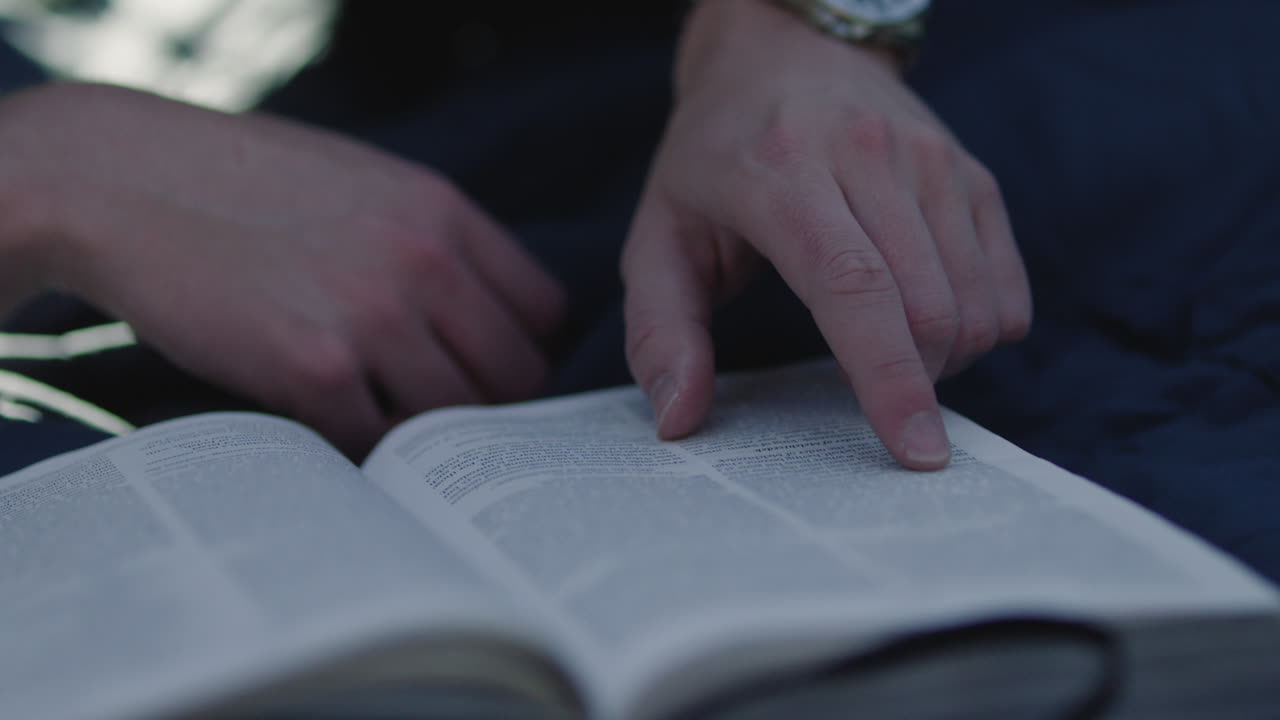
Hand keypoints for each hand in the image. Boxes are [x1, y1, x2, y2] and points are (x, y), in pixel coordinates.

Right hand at [0, 83, 564, 455]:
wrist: (127, 185)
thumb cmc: (248, 185)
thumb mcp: (367, 182)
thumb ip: (437, 237)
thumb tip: (491, 315)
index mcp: (443, 212)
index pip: (543, 311)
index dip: (521, 348)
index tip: (489, 369)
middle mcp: (424, 262)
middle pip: (517, 375)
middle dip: (488, 403)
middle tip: (444, 414)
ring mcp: (373, 316)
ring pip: (456, 418)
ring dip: (428, 434)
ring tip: (387, 423)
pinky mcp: (315, 369)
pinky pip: (378, 440)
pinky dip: (365, 447)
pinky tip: (336, 425)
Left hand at [622, 0, 1029, 468]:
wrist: (782, 53)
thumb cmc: (712, 158)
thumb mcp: (658, 237)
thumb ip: (661, 332)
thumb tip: (679, 421)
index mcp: (782, 174)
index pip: (855, 288)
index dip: (889, 378)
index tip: (916, 451)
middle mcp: (869, 155)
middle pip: (927, 308)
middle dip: (910, 380)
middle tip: (864, 384)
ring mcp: (932, 159)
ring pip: (975, 304)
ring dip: (944, 359)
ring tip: (886, 342)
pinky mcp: (972, 172)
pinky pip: (1006, 285)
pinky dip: (979, 328)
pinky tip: (926, 315)